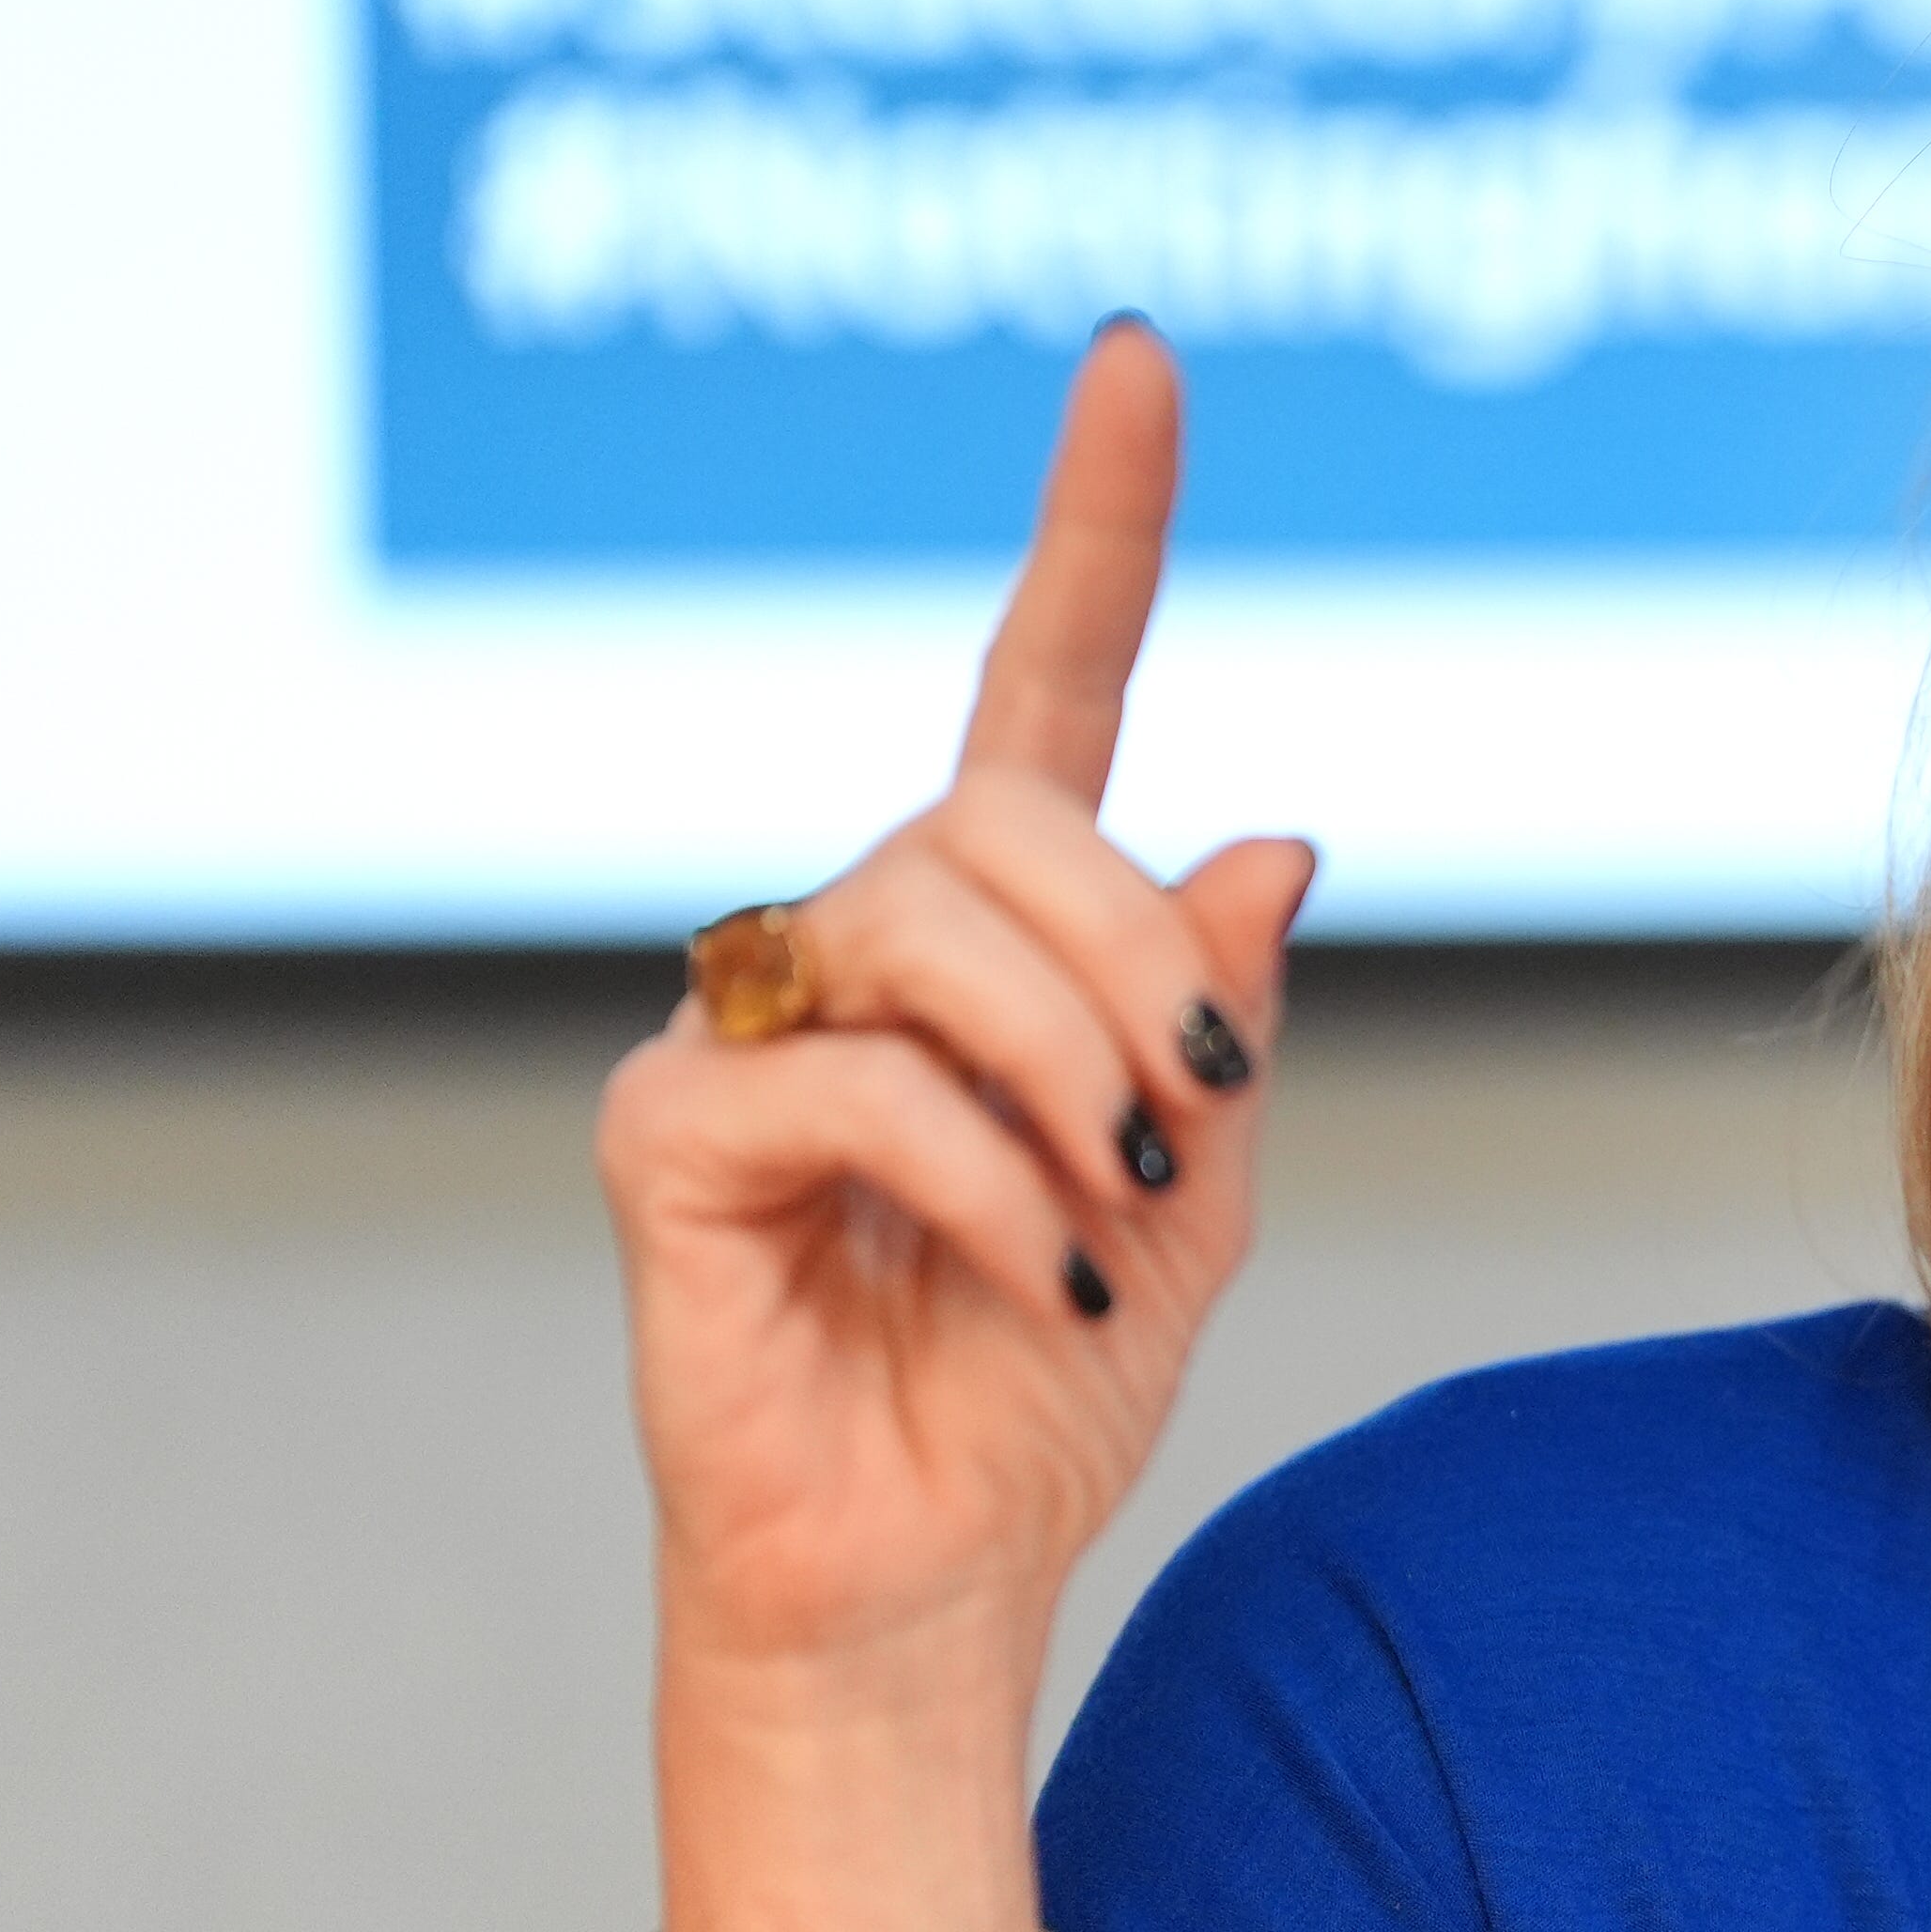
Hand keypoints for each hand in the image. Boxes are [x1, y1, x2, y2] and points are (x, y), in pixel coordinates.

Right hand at [596, 322, 1312, 1679]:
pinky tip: (1032, 1268)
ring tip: (1110, 1207)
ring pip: (923, 927)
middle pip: (997, 821)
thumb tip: (1267, 841)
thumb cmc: (1046, 1379)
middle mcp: (852, 946)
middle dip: (1135, 963)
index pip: (1042, 687)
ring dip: (1067, 1069)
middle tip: (1193, 1111)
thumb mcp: (1198, 1182)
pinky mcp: (663, 1134)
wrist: (935, 1572)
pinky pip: (843, 1077)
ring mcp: (742, 1027)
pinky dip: (978, 1174)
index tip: (1143, 359)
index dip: (1098, 526)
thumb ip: (1219, 1016)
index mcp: (994, 938)